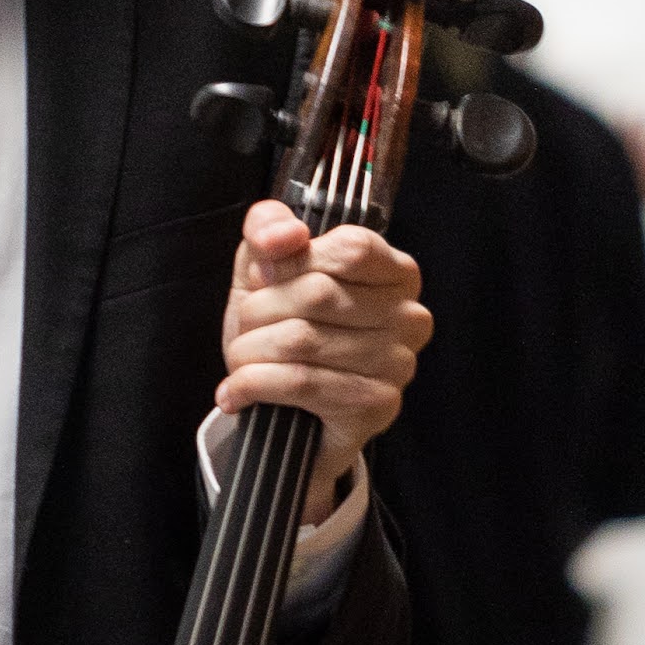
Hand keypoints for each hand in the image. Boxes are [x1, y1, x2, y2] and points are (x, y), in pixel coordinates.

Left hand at [217, 206, 429, 524]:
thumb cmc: (282, 333)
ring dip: (249, 350)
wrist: (282, 414)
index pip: (349, 248)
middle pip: (319, 292)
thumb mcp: (268, 270)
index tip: (261, 279)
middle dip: (258, 310)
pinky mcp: (375, 406)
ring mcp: (398, 364)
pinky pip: (300, 383)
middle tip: (243, 329)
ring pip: (302, 339)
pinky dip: (252, 385)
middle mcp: (409, 317)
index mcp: (397, 272)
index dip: (292, 261)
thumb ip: (269, 230)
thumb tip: (286, 234)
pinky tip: (235, 393)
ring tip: (239, 361)